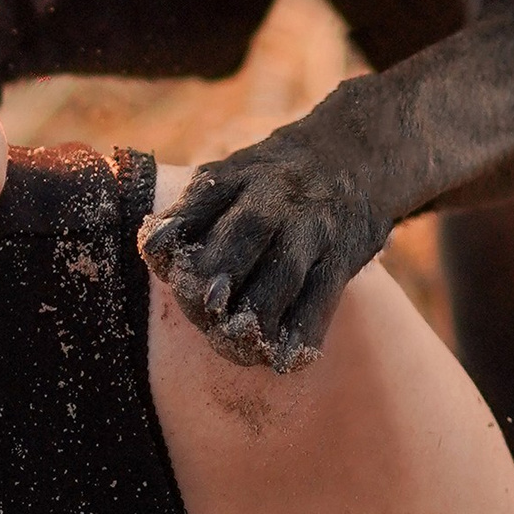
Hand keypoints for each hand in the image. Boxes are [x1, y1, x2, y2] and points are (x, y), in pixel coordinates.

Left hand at [138, 138, 382, 368]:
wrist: (358, 153)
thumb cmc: (276, 177)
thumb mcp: (236, 171)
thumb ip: (198, 207)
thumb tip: (155, 248)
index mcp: (241, 174)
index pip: (204, 197)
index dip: (179, 229)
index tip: (157, 258)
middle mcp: (277, 196)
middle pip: (248, 230)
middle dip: (219, 272)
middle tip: (201, 309)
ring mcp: (313, 226)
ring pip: (286, 269)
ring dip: (259, 310)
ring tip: (237, 342)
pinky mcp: (342, 255)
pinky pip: (324, 295)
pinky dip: (304, 330)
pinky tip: (283, 360)